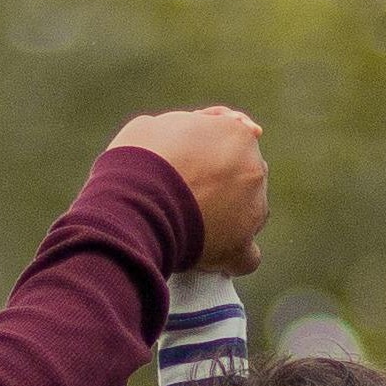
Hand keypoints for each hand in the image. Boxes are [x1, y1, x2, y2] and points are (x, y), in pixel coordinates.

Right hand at [113, 107, 267, 273]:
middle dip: (224, 183)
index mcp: (236, 134)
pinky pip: (246, 258)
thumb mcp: (157, 126)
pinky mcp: (240, 246)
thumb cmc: (138, 161)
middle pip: (246, 175)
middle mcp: (254, 168)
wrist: (131, 204)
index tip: (191, 160)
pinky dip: (231, 259)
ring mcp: (253, 209)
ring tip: (194, 225)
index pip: (233, 139)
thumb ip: (184, 130)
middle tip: (189, 194)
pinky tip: (216, 259)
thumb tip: (189, 138)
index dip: (210, 149)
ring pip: (250, 215)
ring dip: (229, 219)